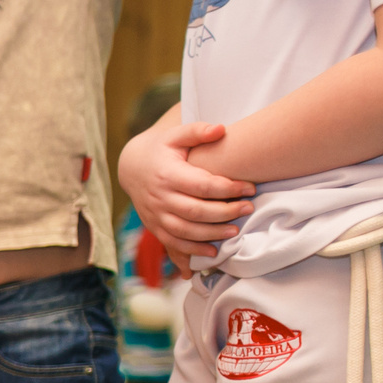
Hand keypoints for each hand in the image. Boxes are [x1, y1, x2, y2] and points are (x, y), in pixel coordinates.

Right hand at [118, 120, 245, 262]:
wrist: (132, 168)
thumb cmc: (161, 150)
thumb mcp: (175, 135)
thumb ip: (197, 131)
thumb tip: (221, 129)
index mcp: (167, 174)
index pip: (202, 185)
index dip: (229, 188)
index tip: (250, 188)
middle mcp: (159, 197)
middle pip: (195, 211)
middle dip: (225, 212)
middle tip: (248, 208)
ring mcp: (155, 215)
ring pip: (185, 231)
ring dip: (211, 234)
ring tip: (235, 231)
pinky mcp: (154, 227)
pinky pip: (173, 244)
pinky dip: (192, 251)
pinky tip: (212, 253)